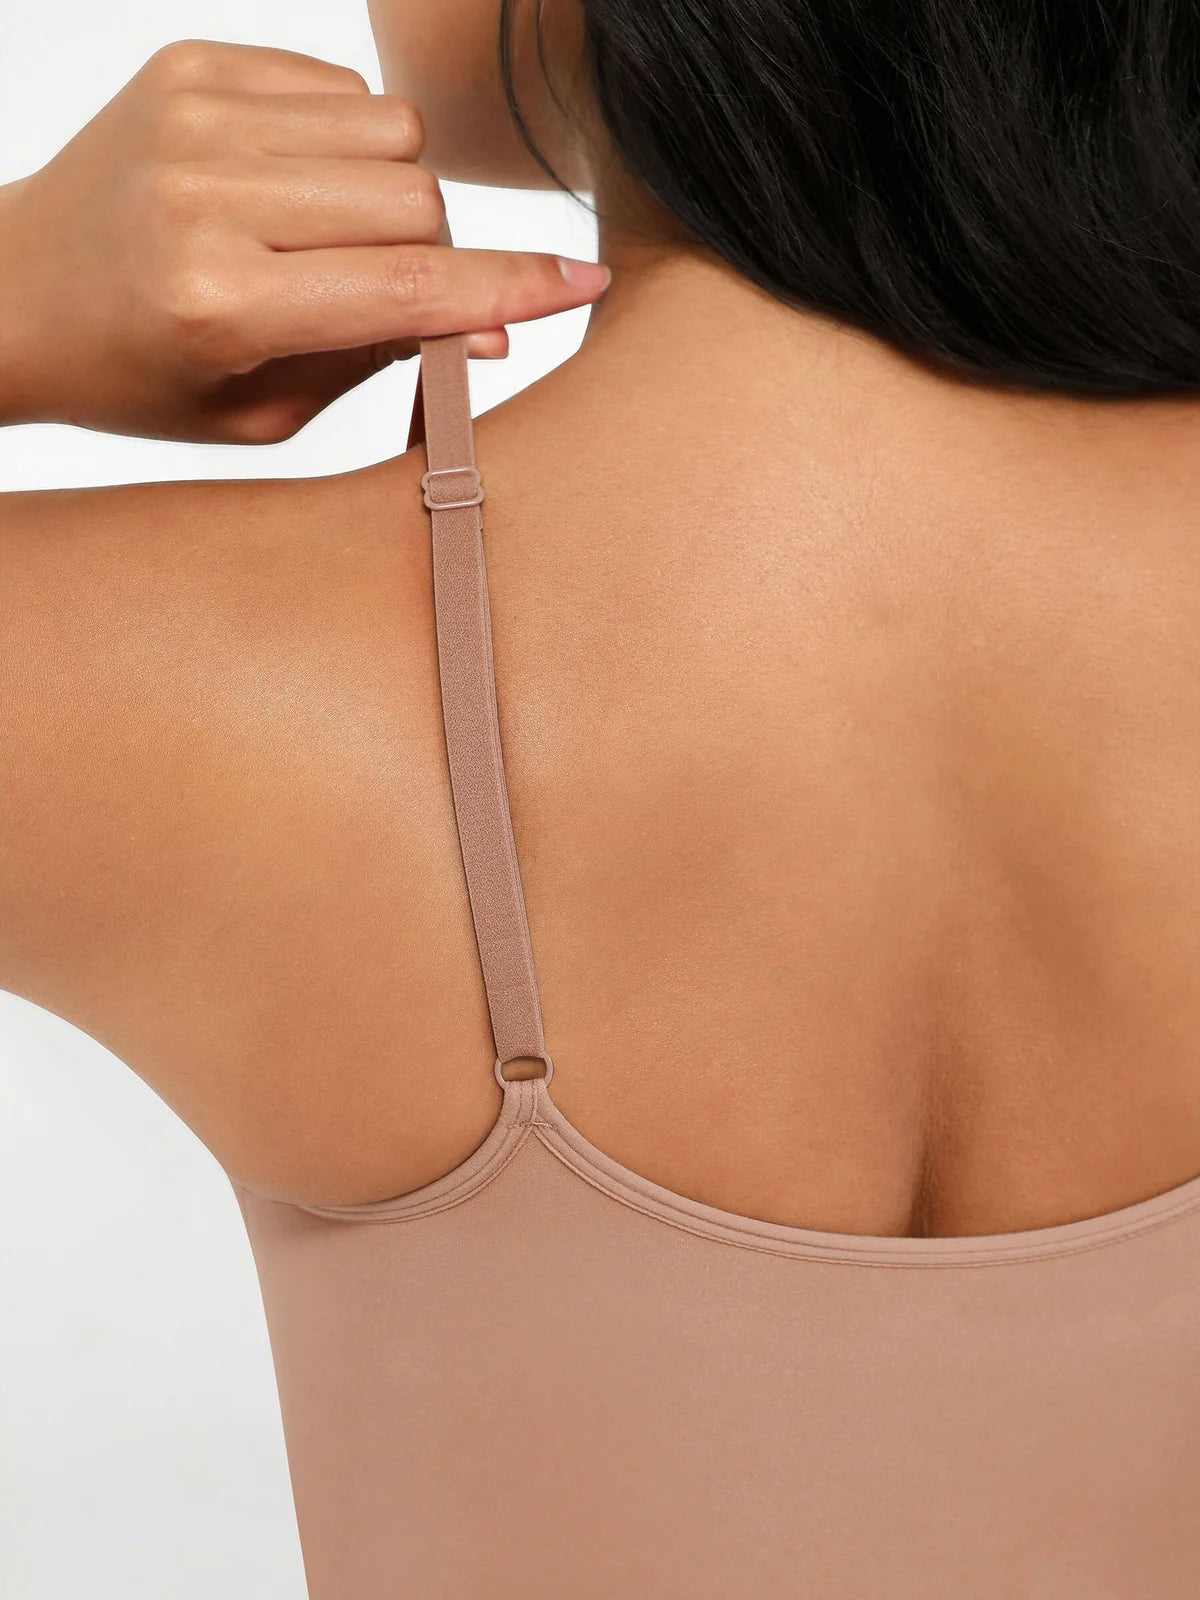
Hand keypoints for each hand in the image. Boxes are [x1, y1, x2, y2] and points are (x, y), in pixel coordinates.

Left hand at [0, 40, 608, 442]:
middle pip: (417, 199)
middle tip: (386, 289)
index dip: (509, 288)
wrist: (20, 292)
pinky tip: (296, 187)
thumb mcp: (266, 407)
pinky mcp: (191, 63)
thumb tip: (494, 325)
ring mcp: (194, 114)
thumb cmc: (146, 375)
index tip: (581, 283)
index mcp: (219, 300)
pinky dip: (347, 143)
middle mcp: (205, 194)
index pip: (408, 284)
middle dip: (435, 251)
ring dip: (396, 191)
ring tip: (335, 236)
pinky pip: (341, 88)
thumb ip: (381, 357)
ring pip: (393, 132)